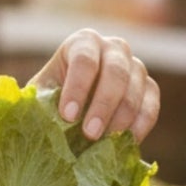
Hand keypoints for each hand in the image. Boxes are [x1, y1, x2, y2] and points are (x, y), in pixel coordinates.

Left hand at [31, 29, 159, 143]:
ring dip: (121, 118)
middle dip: (103, 105)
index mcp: (83, 43)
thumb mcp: (40, 95)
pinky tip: (126, 142)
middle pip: (116, 72)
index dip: (77, 87)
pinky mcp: (149, 88)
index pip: (84, 59)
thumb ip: (37, 102)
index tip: (67, 116)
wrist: (73, 108)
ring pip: (136, 88)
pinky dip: (140, 125)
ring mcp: (135, 67)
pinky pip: (151, 105)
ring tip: (104, 143)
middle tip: (90, 134)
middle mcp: (113, 48)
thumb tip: (34, 117)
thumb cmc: (51, 98)